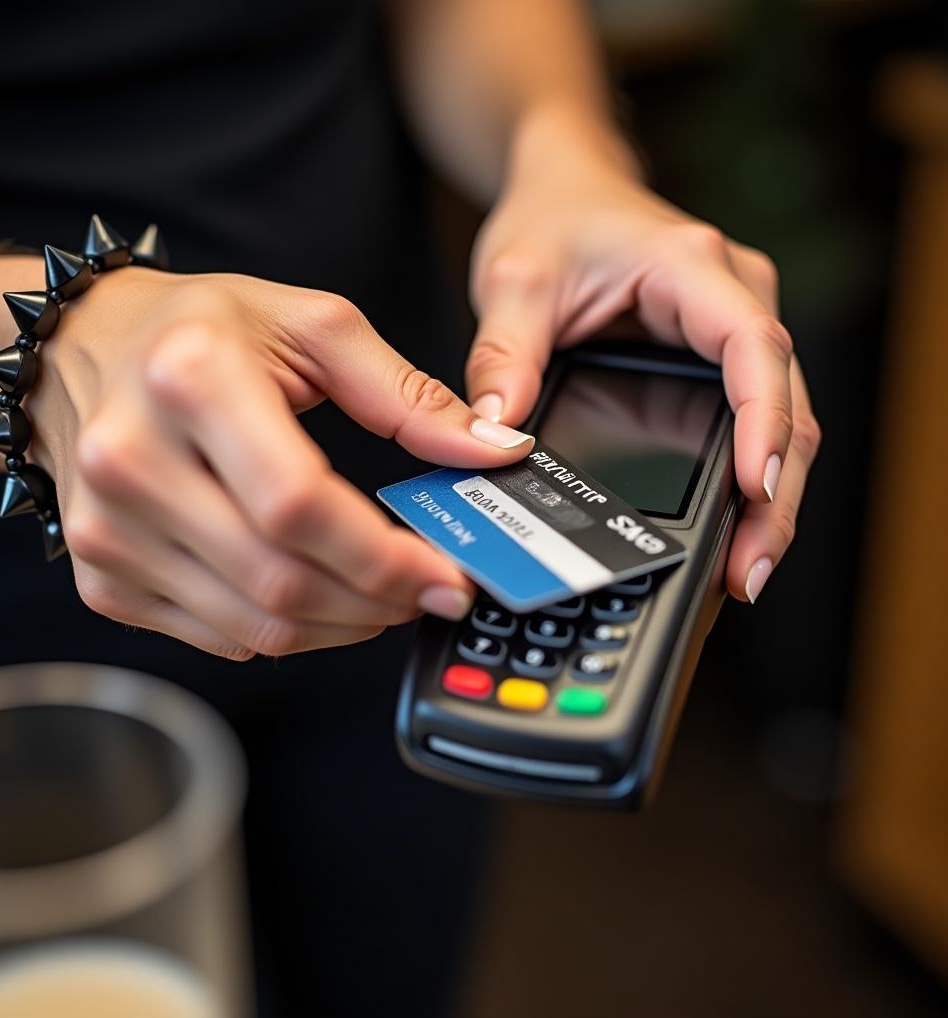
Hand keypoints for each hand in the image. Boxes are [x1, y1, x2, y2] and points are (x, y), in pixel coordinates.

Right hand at [28, 270, 533, 659]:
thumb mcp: (314, 327)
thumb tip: (491, 451)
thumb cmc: (201, 330)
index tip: (447, 578)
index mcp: (191, 380)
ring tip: (381, 593)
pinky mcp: (103, 576)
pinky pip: (220, 637)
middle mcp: (133, 461)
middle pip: (279, 580)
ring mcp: (109, 530)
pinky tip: (314, 593)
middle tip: (427, 589)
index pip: (299, 504)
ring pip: (254, 625)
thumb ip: (408, 395)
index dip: (383, 559)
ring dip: (341, 624)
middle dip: (376, 602)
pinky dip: (286, 630)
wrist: (89, 349)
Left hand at [465, 109, 820, 602]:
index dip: (764, 423)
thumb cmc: (551, 219)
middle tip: (748, 569)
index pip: (752, 348)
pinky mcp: (717, 356)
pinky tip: (732, 525)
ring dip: (769, 496)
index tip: (756, 490)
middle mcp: (731, 296)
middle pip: (784, 401)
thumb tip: (493, 437)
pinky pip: (749, 419)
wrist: (565, 187)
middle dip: (774, 493)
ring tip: (744, 567)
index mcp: (692, 269)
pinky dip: (747, 474)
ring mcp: (731, 327)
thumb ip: (502, 357)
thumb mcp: (514, 282)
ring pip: (779, 419)